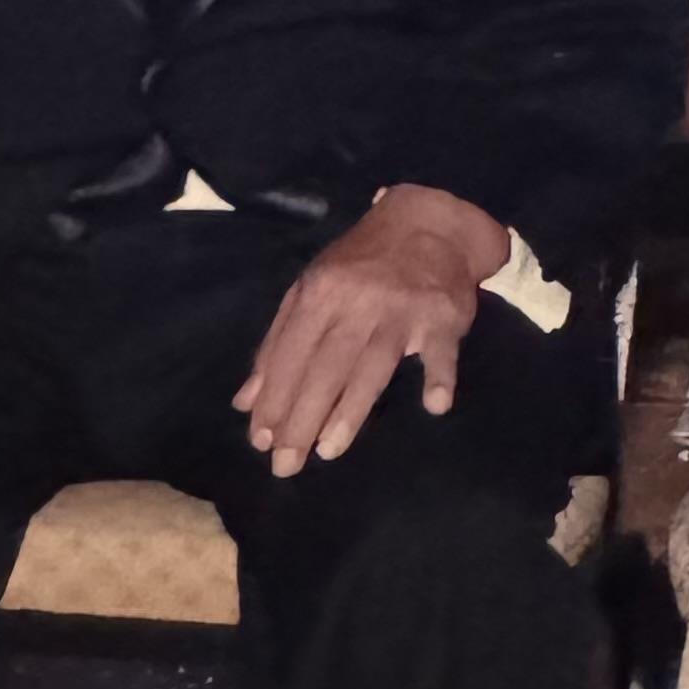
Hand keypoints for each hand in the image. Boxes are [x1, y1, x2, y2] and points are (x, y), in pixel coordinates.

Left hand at [233, 184, 505, 476]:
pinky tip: (434, 405)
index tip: (261, 441)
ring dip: (350, 409)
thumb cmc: (361, 264)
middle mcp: (358, 301)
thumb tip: (245, 401)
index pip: (291, 353)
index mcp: (320, 292)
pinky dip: (440, 376)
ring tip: (328, 451)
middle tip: (286, 465)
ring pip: (372, 366)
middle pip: (326, 367)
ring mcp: (402, 309)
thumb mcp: (311, 290)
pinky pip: (442, 350)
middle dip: (302, 418)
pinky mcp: (444, 315)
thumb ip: (277, 345)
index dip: (275, 398)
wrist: (429, 222)